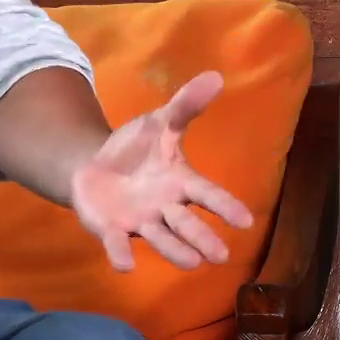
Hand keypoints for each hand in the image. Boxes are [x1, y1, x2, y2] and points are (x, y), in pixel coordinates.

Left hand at [69, 70, 253, 270]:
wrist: (94, 167)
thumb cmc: (135, 149)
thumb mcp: (159, 123)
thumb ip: (185, 105)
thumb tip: (215, 75)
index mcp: (180, 182)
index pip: (207, 195)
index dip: (225, 207)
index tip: (245, 221)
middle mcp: (165, 208)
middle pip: (187, 224)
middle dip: (202, 238)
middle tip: (221, 255)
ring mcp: (140, 222)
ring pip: (160, 239)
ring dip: (175, 251)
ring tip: (193, 263)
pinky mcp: (112, 230)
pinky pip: (118, 244)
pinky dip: (121, 253)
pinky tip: (125, 264)